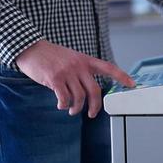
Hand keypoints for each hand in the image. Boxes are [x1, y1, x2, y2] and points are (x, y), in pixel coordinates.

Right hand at [16, 40, 134, 117]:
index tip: (132, 84)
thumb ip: (83, 70)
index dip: (122, 76)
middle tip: (91, 113)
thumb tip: (90, 90)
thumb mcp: (72, 58)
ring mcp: (67, 72)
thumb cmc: (53, 55)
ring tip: (71, 110)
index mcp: (86, 60)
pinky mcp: (55, 78)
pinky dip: (63, 105)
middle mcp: (79, 66)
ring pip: (79, 97)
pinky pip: (64, 98)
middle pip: (95, 90)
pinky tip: (61, 105)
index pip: (109, 68)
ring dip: (76, 108)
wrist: (31, 48)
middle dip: (95, 106)